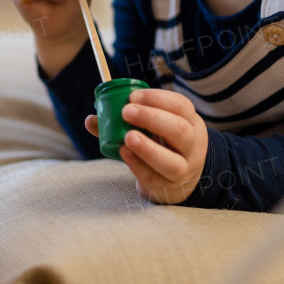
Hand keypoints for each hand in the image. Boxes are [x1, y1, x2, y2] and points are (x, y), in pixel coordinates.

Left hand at [84, 88, 206, 203]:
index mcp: (189, 122)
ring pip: (172, 161)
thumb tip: (91, 119)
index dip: (158, 99)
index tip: (133, 96)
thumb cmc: (160, 146)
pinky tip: (124, 153)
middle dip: (152, 118)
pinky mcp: (168, 186)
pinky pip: (153, 176)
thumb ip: (123, 122)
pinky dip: (137, 164)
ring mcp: (183, 169)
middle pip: (179, 130)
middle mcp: (192, 145)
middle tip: (127, 111)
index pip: (180, 105)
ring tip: (128, 136)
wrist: (176, 181)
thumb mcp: (152, 130)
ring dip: (148, 147)